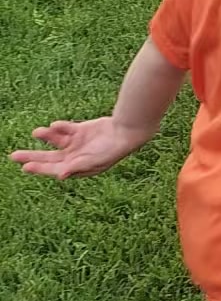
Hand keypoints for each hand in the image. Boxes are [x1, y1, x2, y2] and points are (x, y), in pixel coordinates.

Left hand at [10, 117, 149, 179]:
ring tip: (37, 132)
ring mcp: (77, 143)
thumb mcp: (94, 160)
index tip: (25, 167)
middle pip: (49, 158)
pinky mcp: (81, 130)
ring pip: (55, 142)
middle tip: (14, 156)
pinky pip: (65, 129)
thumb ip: (76, 166)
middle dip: (32, 156)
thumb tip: (60, 175)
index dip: (39, 168)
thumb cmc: (112, 149)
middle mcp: (75, 157)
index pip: (54, 169)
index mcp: (77, 167)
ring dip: (45, 137)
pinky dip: (59, 127)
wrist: (127, 130)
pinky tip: (55, 125)